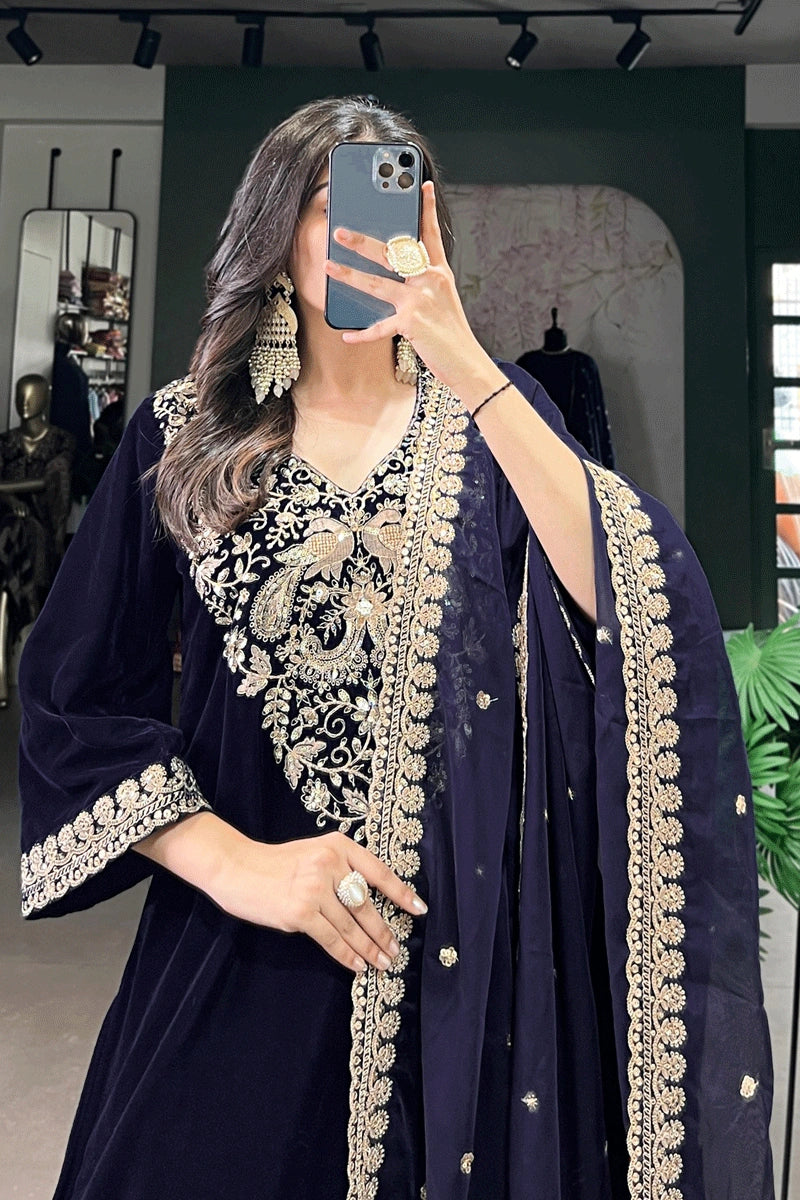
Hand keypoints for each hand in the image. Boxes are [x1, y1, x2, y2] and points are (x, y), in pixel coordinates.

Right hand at [213, 831, 426, 973]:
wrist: (235, 867)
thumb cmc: (274, 863)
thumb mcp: (313, 853)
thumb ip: (339, 870)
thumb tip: (365, 904)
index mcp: (338, 846)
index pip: (379, 872)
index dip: (401, 894)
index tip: (419, 910)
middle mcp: (331, 864)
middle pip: (366, 906)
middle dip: (383, 932)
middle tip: (396, 950)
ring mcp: (315, 889)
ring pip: (352, 926)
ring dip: (369, 949)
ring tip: (382, 963)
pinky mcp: (300, 912)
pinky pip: (331, 939)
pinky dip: (347, 955)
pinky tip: (357, 965)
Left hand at [326, 180, 486, 395]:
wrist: (467, 364)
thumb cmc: (452, 335)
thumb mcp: (443, 302)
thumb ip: (423, 284)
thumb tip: (395, 274)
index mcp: (439, 273)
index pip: (431, 235)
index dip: (426, 209)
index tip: (421, 184)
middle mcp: (430, 281)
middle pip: (393, 254)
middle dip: (363, 241)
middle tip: (340, 231)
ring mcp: (420, 301)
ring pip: (378, 283)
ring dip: (350, 274)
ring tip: (329, 266)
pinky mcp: (412, 323)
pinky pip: (379, 327)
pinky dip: (362, 334)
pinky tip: (346, 335)